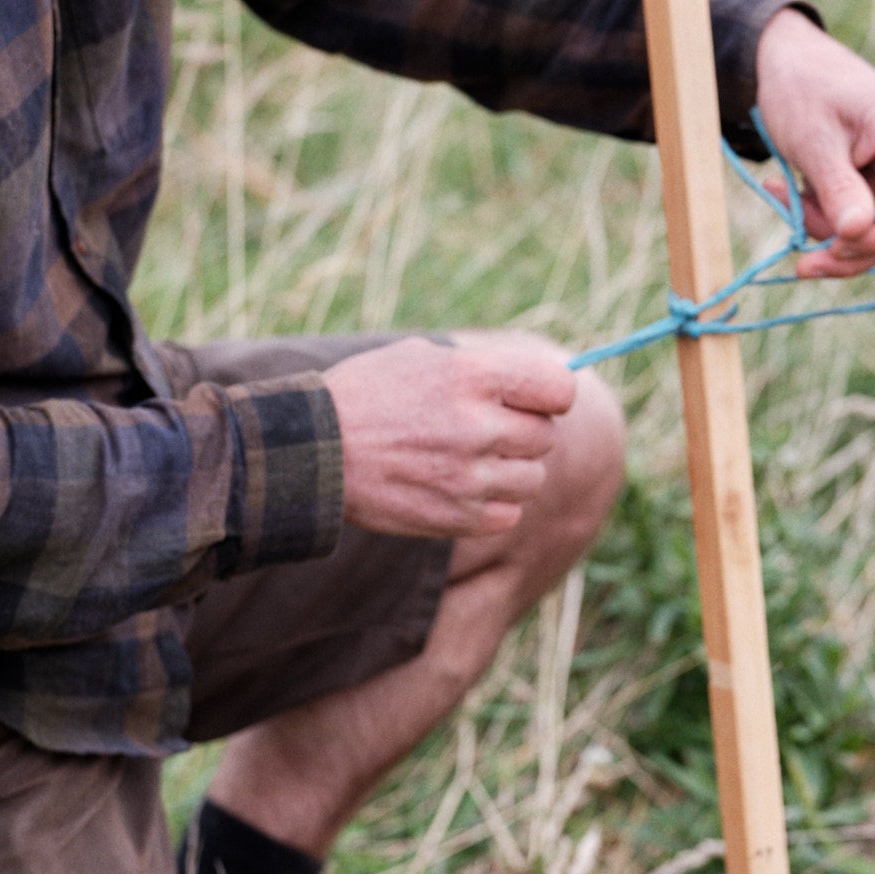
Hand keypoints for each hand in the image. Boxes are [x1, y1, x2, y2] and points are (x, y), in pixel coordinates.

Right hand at [324, 331, 578, 541]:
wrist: (314, 451)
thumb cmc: (368, 395)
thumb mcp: (424, 357)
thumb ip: (486, 368)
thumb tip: (547, 380)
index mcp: (472, 376)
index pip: (560, 389)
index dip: (550, 395)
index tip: (532, 400)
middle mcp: (478, 425)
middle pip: (546, 436)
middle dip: (522, 432)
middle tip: (483, 431)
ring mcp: (469, 475)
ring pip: (532, 478)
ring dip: (509, 471)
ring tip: (467, 460)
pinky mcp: (457, 516)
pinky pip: (508, 515)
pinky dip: (492, 505)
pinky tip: (458, 488)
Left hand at [752, 10, 874, 281]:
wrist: (783, 60)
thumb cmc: (802, 87)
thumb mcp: (815, 139)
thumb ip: (838, 188)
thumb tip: (856, 234)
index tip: (836, 247)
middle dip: (848, 245)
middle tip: (801, 255)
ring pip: (873, 229)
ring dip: (827, 231)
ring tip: (782, 199)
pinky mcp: (871, 180)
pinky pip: (856, 217)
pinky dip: (822, 218)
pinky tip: (788, 196)